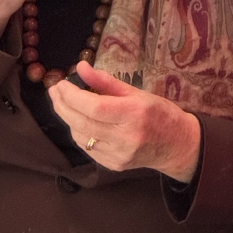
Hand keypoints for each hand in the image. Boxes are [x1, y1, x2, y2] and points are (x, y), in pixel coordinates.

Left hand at [48, 60, 201, 182]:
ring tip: (66, 104)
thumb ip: (106, 82)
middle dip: (62, 106)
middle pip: (82, 122)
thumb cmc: (159, 113)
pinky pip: (87, 148)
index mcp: (134, 114)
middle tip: (54, 92)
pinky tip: (79, 121)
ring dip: (68, 119)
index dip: (72, 96)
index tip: (60, 84)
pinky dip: (79, 132)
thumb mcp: (137, 92)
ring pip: (81, 136)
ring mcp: (119, 154)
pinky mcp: (114, 165)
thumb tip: (80, 67)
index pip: (93, 107)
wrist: (177, 145)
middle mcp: (125, 137)